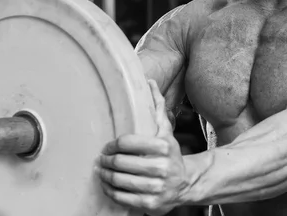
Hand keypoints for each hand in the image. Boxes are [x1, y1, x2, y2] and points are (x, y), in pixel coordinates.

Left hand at [98, 79, 189, 215]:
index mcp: (164, 146)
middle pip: (122, 162)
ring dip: (106, 176)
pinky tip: (107, 186)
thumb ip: (157, 106)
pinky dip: (112, 192)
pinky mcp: (152, 203)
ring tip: (100, 171)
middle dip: (106, 161)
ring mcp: (158, 187)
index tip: (106, 146)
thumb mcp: (166, 130)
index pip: (128, 142)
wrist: (187, 183)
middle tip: (100, 159)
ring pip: (121, 181)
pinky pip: (125, 198)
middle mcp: (163, 166)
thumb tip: (150, 82)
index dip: (112, 145)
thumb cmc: (170, 153)